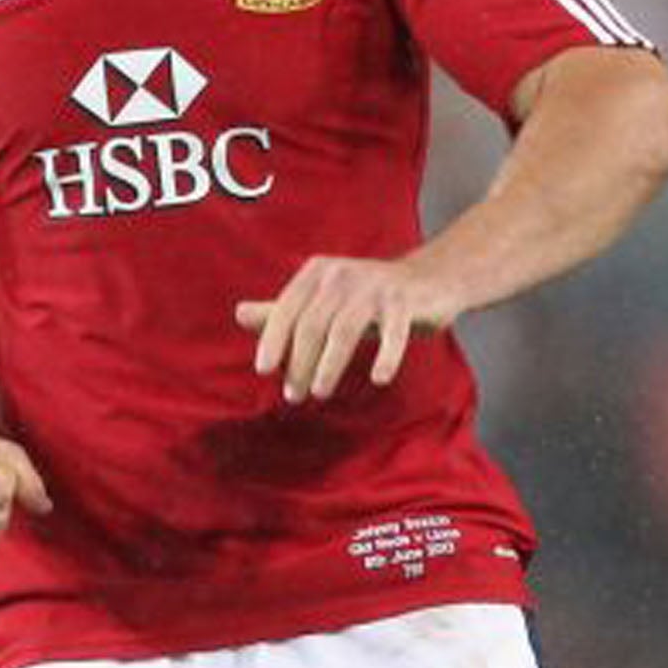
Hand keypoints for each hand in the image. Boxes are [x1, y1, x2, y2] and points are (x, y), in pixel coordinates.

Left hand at [235, 256, 454, 403]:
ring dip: (329, 366)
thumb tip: (239, 314)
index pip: (287, 308)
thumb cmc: (367, 296)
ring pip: (345, 330)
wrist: (429, 279)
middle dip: (300, 362)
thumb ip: (283, 309)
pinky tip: (379, 379)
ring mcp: (376, 287)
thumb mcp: (323, 299)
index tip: (264, 370)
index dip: (273, 339)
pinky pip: (394, 332)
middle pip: (313, 324)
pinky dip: (386, 357)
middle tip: (295, 395)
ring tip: (320, 392)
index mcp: (318, 272)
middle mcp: (343, 275)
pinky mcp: (406, 301)